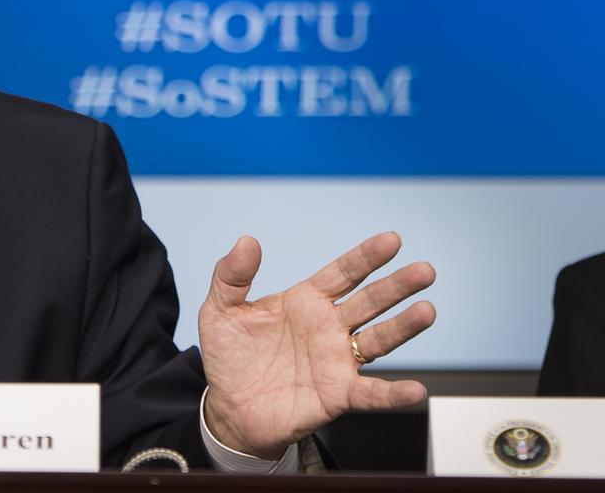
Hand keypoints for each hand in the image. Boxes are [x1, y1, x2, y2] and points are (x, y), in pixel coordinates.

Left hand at [198, 231, 435, 458]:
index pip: (342, 273)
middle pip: (369, 301)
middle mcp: (329, 328)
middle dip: (396, 286)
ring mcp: (337, 361)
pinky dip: (393, 394)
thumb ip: (231, 274)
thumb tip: (246, 240)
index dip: (366, 257)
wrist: (229, 407)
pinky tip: (415, 390)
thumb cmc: (229, 356)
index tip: (392, 240)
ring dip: (403, 327)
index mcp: (306, 301)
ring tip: (426, 311)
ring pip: (378, 340)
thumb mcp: (220, 309)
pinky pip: (370, 394)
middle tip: (424, 270)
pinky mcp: (337, 395)